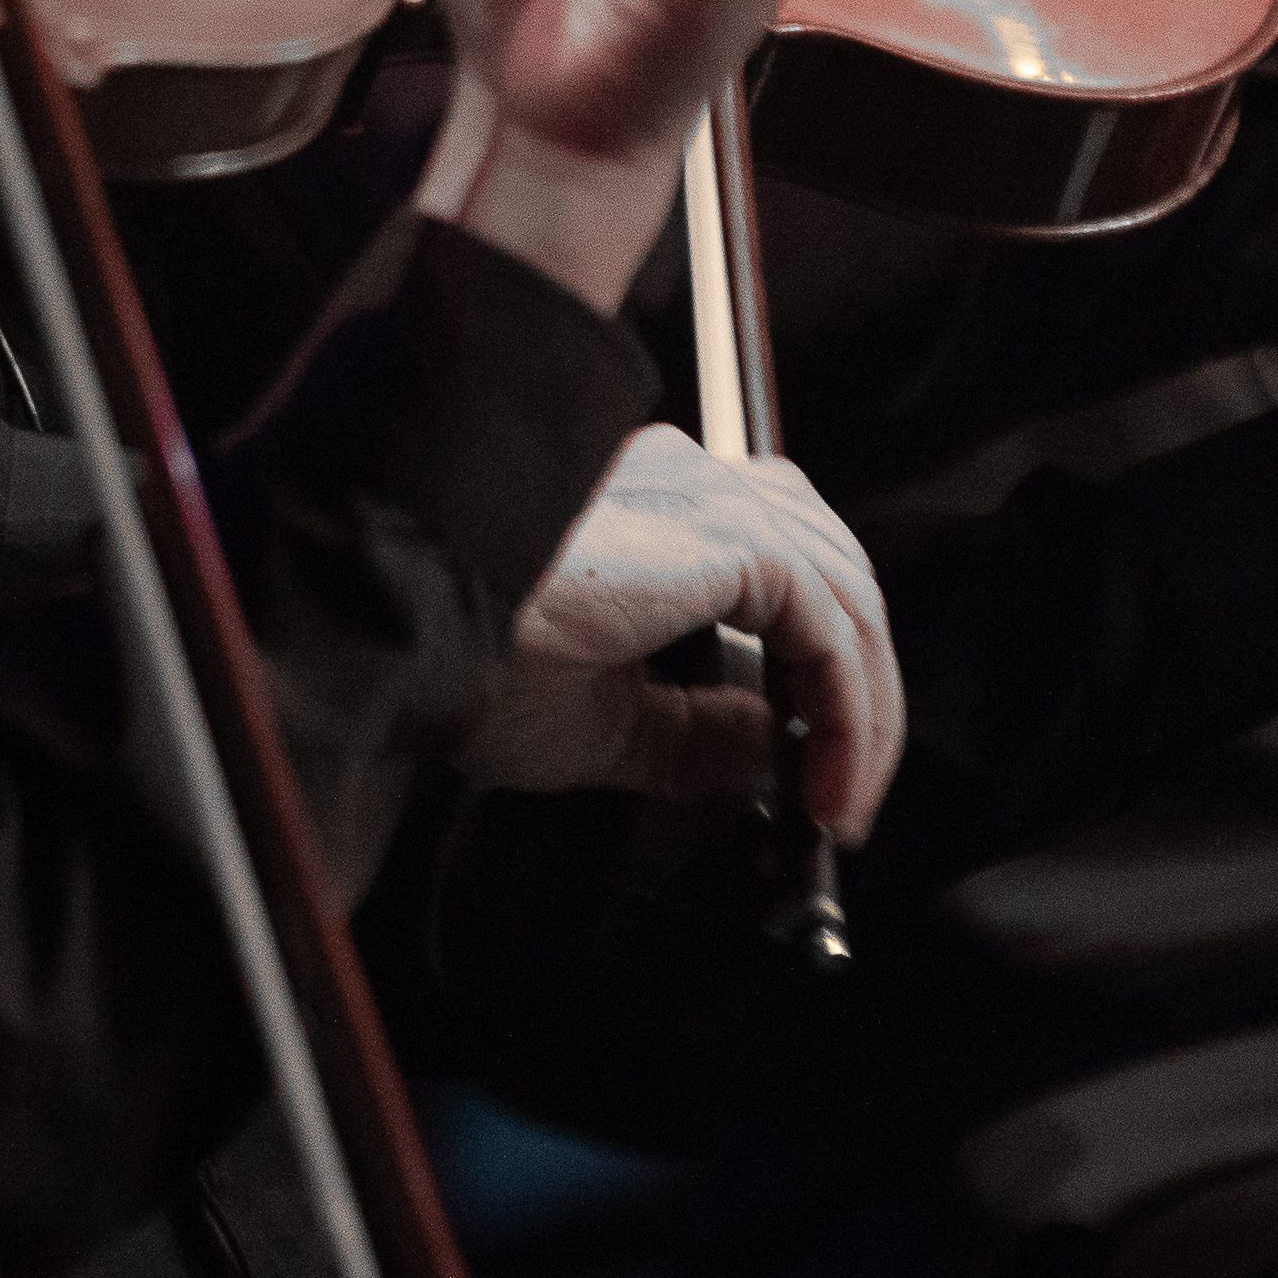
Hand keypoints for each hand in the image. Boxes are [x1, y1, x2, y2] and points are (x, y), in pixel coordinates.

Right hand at [474, 426, 901, 834]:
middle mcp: (689, 480)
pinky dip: (849, 711)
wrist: (416, 626)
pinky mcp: (731, 535)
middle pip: (830, 569)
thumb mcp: (605, 723)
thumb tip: (777, 756)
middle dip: (855, 689)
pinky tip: (826, 778)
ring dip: (862, 708)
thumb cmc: (472, 661)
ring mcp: (712, 496)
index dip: (813, 668)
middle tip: (841, 791)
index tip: (809, 763)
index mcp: (650, 504)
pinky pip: (834, 629)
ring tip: (840, 796)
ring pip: (848, 594)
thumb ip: (699, 733)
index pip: (778, 563)